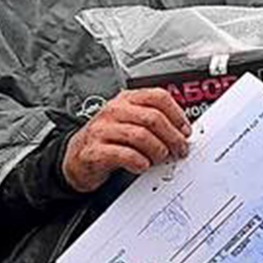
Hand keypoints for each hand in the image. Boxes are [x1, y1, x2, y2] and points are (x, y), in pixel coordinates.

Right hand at [62, 89, 190, 192]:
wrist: (76, 157)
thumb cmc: (109, 139)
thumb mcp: (131, 122)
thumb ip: (153, 121)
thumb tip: (183, 132)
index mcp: (126, 99)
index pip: (158, 97)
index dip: (177, 115)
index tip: (185, 130)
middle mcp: (114, 111)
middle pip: (153, 118)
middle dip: (173, 137)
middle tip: (179, 149)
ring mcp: (102, 130)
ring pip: (141, 136)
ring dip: (158, 150)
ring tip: (160, 158)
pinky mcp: (94, 151)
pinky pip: (125, 154)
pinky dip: (140, 162)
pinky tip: (143, 165)